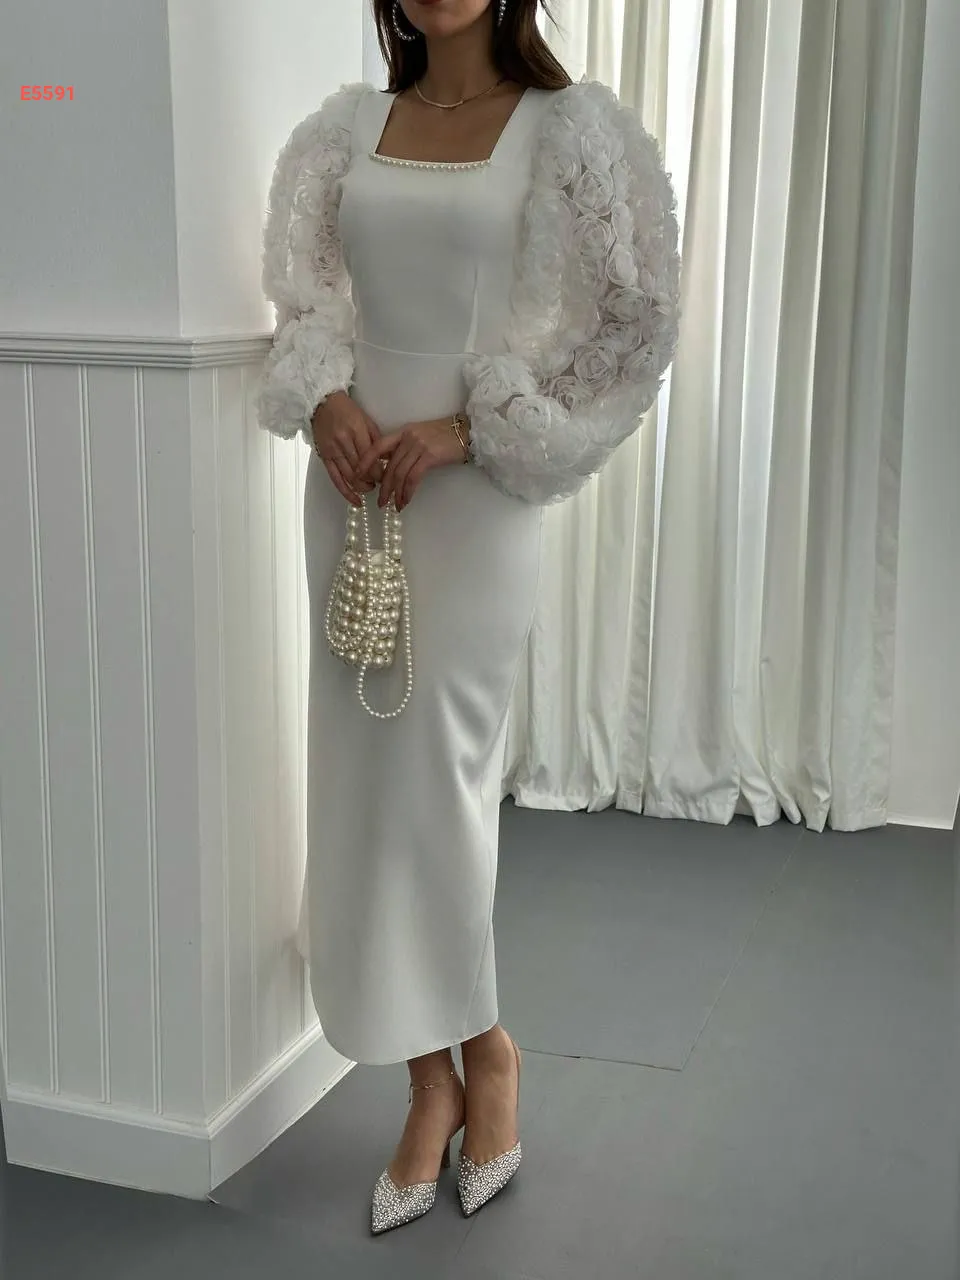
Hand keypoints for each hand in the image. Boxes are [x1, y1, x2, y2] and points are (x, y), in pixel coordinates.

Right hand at [310, 390, 381, 506]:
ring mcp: (332, 451)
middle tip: (381, 484)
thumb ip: (376, 441)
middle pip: (362, 471)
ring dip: (362, 487)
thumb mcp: (367, 420)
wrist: (322, 403)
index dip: (381, 473)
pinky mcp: (324, 457)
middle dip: (374, 481)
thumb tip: (388, 461)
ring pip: (349, 477)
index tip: (387, 477)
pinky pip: (335, 479)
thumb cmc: (348, 410)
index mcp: (356, 432)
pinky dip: (346, 492)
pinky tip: (356, 501)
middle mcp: (343, 442)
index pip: (372, 460)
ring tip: (370, 488)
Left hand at [357, 417, 468, 511]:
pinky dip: (407, 492)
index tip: (357, 474)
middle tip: (380, 502)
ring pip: (399, 474)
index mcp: (403, 432)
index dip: (366, 461)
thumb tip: (392, 466)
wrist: (468, 432)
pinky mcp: (429, 456)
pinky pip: (412, 478)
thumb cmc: (446, 437)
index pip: (378, 446)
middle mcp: (408, 437)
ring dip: (395, 493)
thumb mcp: (421, 436)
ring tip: (393, 506)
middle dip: (383, 486)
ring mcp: (418, 446)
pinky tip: (405, 501)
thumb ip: (406, 447)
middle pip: (389, 465)